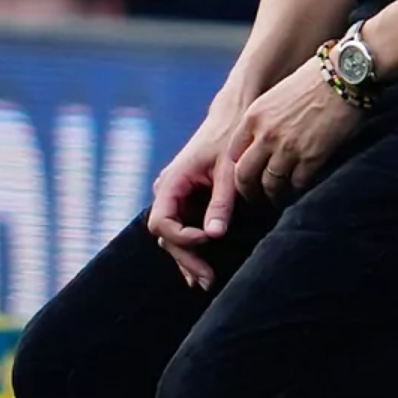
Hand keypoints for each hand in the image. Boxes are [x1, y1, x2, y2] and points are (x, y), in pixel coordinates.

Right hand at [147, 97, 243, 291]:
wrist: (234, 115)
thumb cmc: (230, 138)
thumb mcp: (228, 171)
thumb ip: (221, 202)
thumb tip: (214, 234)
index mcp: (172, 180)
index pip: (162, 221)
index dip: (182, 237)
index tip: (208, 239)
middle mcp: (168, 190)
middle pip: (165, 234)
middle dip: (185, 258)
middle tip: (207, 280)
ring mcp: (175, 196)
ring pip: (172, 235)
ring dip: (187, 258)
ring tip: (204, 282)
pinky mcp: (187, 200)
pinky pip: (181, 229)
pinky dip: (190, 248)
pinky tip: (199, 269)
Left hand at [229, 56, 360, 207]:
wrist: (343, 75)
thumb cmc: (314, 79)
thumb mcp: (277, 94)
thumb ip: (264, 119)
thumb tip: (261, 142)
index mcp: (253, 117)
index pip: (233, 154)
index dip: (237, 170)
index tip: (246, 177)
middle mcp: (265, 135)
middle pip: (245, 177)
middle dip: (249, 193)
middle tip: (258, 199)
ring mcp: (287, 148)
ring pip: (271, 185)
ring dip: (274, 196)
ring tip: (280, 199)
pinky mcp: (311, 158)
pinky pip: (297, 184)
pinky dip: (298, 190)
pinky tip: (300, 189)